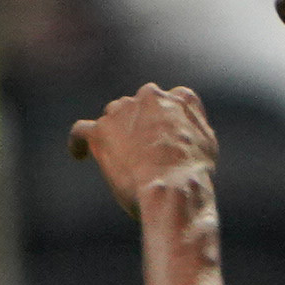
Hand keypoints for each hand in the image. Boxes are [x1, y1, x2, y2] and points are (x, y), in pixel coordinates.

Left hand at [72, 84, 218, 208]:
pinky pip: (81, 131)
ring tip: (117, 159)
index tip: (164, 136)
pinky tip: (79, 154)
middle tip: (142, 154)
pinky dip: (78, 142)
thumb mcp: (207, 145)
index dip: (166, 120)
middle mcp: (150, 96)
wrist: (173, 188)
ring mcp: (122, 111)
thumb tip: (182, 129)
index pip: (172, 101)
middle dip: (138, 125)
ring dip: (114, 133)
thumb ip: (194, 127)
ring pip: (112, 117)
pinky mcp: (100, 131)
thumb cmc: (192, 175)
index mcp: (181, 98)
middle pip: (138, 106)